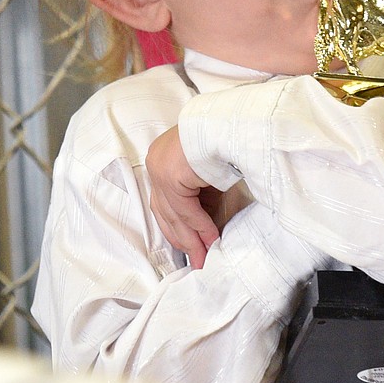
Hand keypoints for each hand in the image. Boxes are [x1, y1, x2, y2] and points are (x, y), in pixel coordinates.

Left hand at [146, 126, 217, 268]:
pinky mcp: (170, 176)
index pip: (164, 201)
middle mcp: (156, 163)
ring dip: (191, 239)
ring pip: (174, 214)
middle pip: (164, 211)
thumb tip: (203, 228)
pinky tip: (211, 240)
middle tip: (195, 259)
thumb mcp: (207, 174)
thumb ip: (201, 197)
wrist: (228, 122)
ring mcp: (160, 169)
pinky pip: (185, 210)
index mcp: (161, 158)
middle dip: (181, 238)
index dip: (176, 226)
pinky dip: (200, 227)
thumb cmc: (222, 141)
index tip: (189, 245)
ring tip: (203, 258)